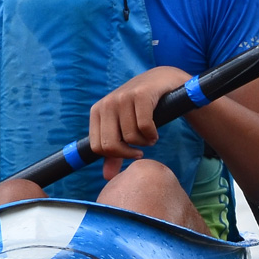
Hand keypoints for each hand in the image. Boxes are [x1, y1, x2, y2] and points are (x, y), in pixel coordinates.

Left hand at [88, 66, 191, 180]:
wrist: (161, 81)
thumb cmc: (139, 109)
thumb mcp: (123, 129)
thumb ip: (114, 154)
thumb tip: (107, 177)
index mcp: (97, 111)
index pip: (97, 147)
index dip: (116, 156)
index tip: (130, 153)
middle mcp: (107, 103)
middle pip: (111, 145)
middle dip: (129, 152)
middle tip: (141, 149)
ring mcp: (122, 97)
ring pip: (130, 137)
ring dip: (144, 142)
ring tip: (149, 136)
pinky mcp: (140, 94)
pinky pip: (144, 126)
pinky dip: (152, 134)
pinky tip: (154, 132)